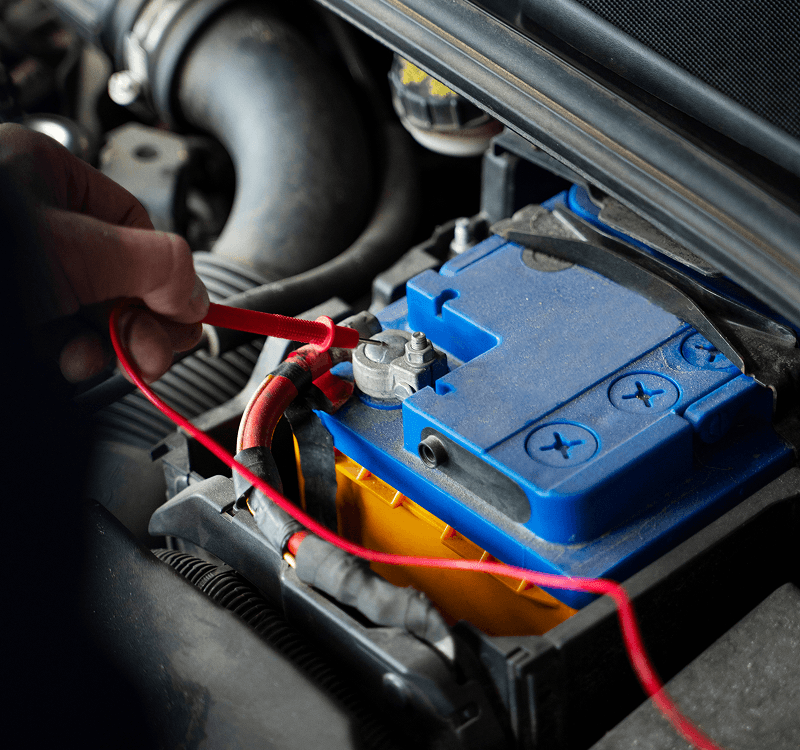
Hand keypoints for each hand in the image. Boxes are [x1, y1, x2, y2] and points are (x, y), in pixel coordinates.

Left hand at [0, 122, 208, 382]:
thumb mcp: (79, 251)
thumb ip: (158, 266)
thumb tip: (196, 295)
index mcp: (47, 178)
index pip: (139, 231)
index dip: (167, 279)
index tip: (183, 320)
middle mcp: (33, 221)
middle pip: (119, 275)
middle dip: (137, 321)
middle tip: (149, 352)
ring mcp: (22, 271)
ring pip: (90, 312)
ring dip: (103, 345)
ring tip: (90, 358)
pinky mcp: (17, 312)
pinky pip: (60, 335)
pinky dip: (71, 356)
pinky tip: (65, 361)